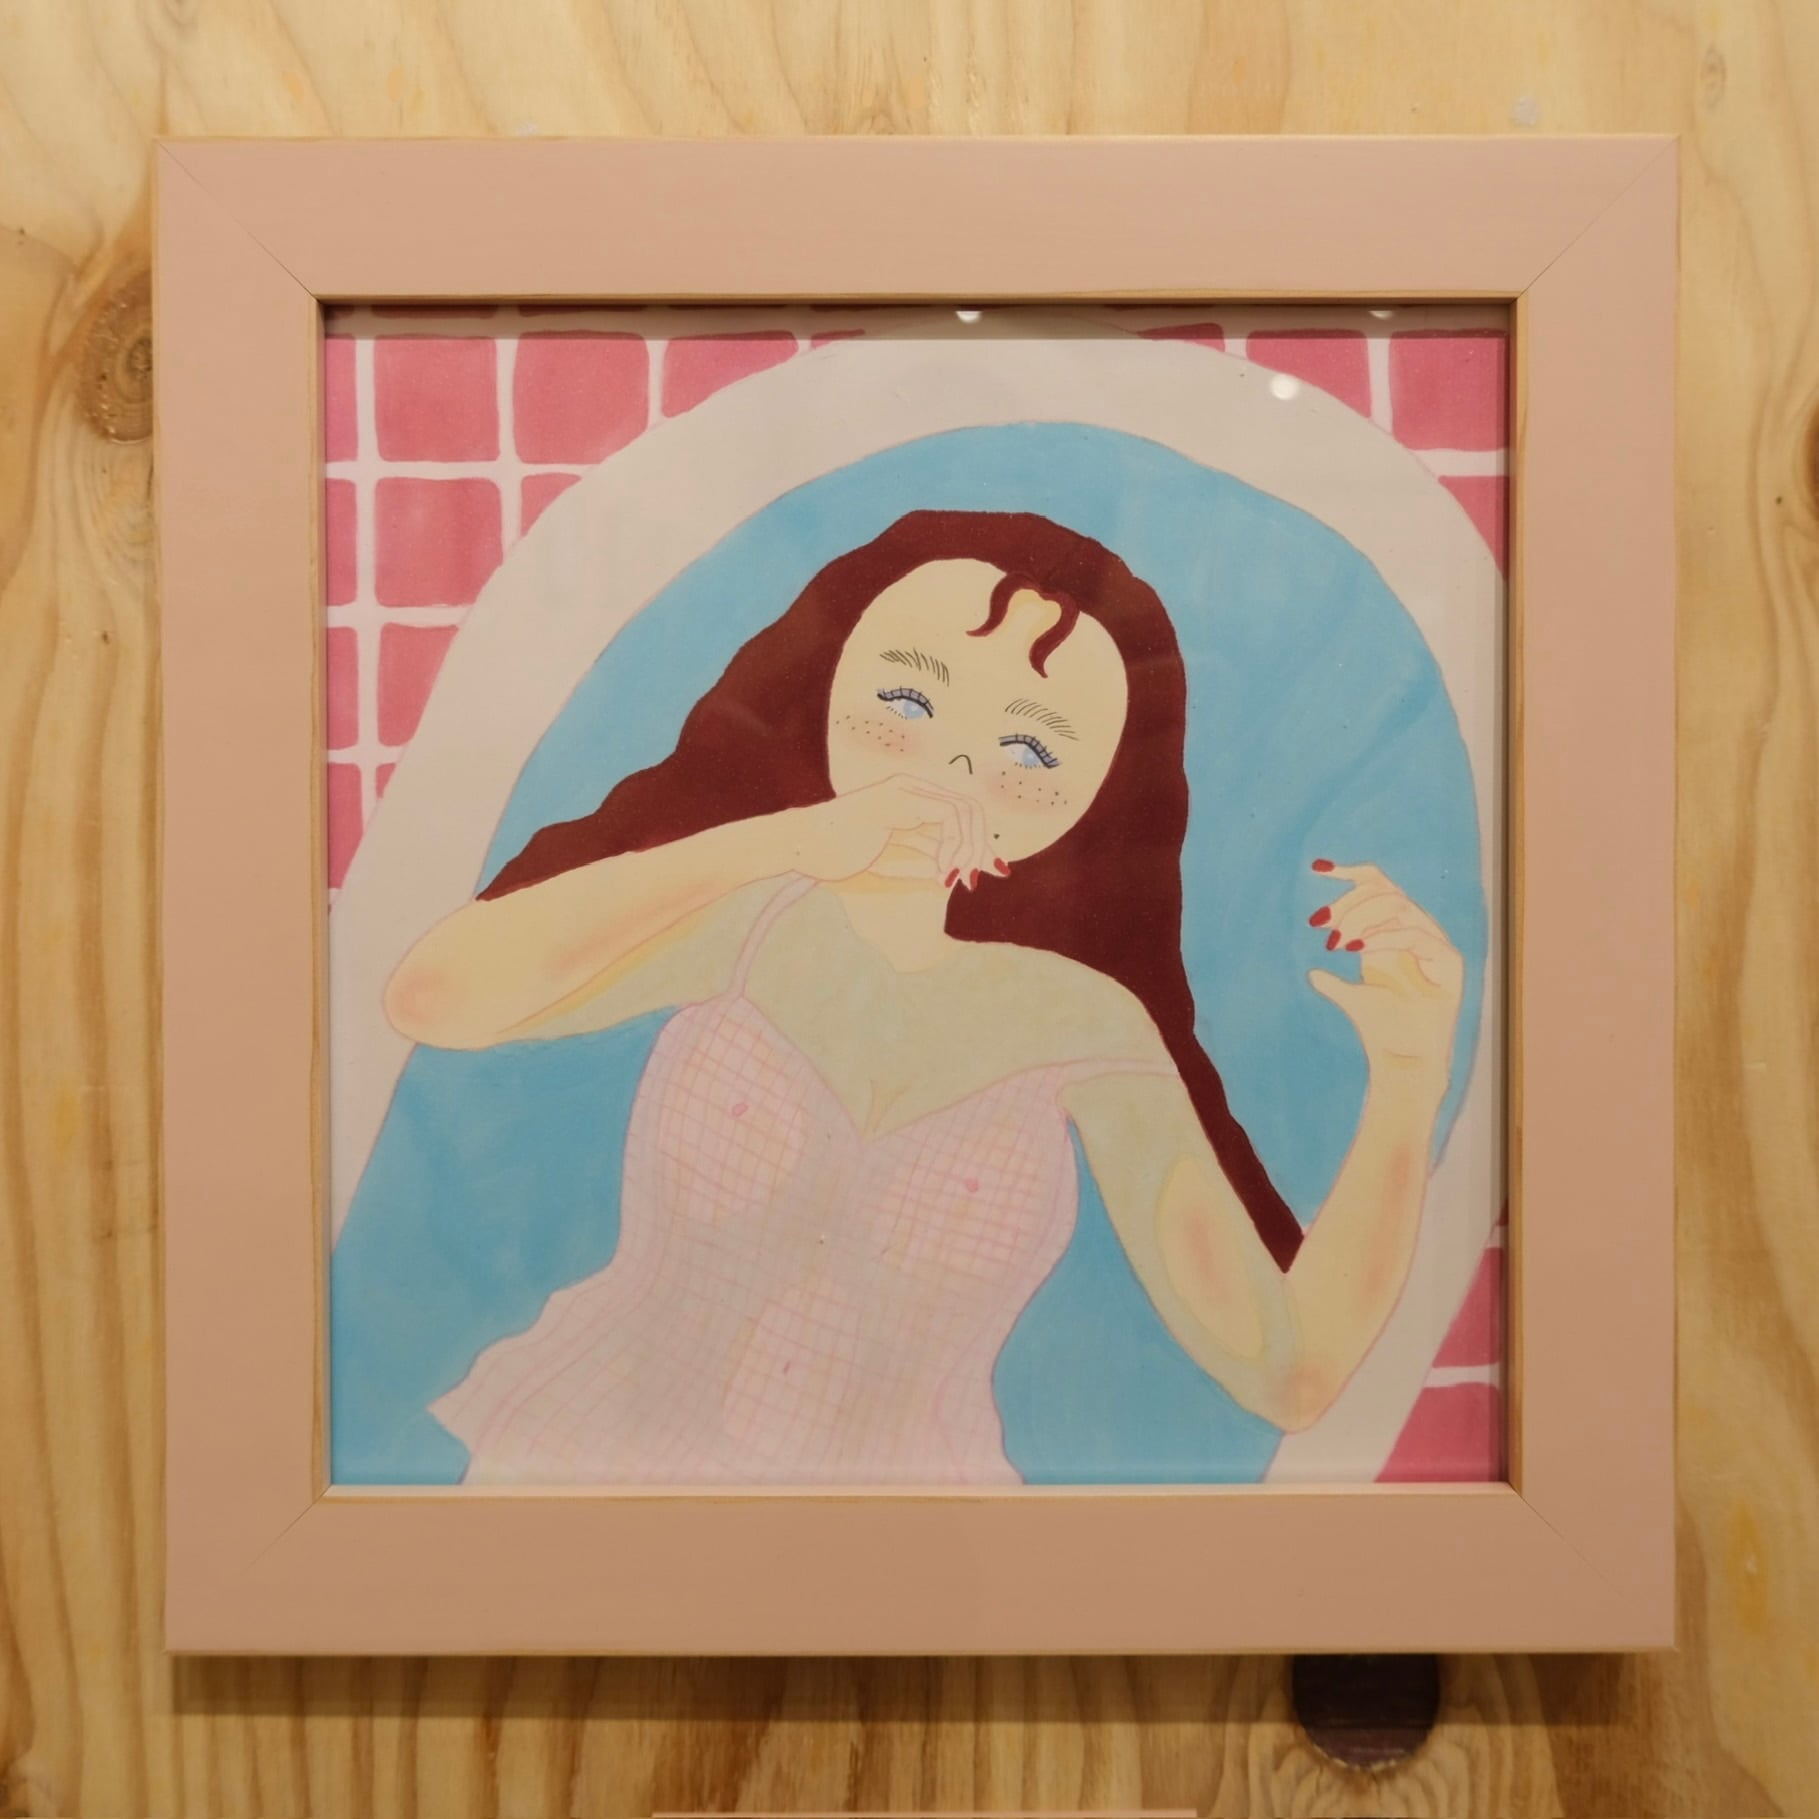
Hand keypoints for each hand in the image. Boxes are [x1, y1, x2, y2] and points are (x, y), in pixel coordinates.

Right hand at [777, 776, 1003, 889]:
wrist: (802, 844)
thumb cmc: (835, 856)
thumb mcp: (887, 863)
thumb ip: (919, 864)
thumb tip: (948, 877)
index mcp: (910, 801)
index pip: (959, 816)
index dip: (976, 845)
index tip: (978, 876)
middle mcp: (913, 790)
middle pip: (970, 810)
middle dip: (980, 848)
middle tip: (973, 881)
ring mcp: (907, 789)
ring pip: (965, 811)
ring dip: (969, 849)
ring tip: (956, 878)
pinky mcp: (900, 797)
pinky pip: (949, 814)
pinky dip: (953, 845)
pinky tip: (941, 871)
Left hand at [1304, 860, 1463, 1083]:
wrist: (1403, 1063)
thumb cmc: (1381, 1031)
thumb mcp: (1351, 998)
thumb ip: (1333, 981)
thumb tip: (1313, 972)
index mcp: (1395, 935)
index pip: (1379, 887)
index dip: (1350, 873)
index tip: (1317, 868)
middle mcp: (1416, 935)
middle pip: (1385, 892)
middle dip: (1348, 903)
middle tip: (1321, 925)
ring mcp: (1435, 947)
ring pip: (1400, 906)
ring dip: (1362, 918)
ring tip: (1336, 943)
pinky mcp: (1449, 963)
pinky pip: (1416, 935)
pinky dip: (1385, 938)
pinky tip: (1358, 947)